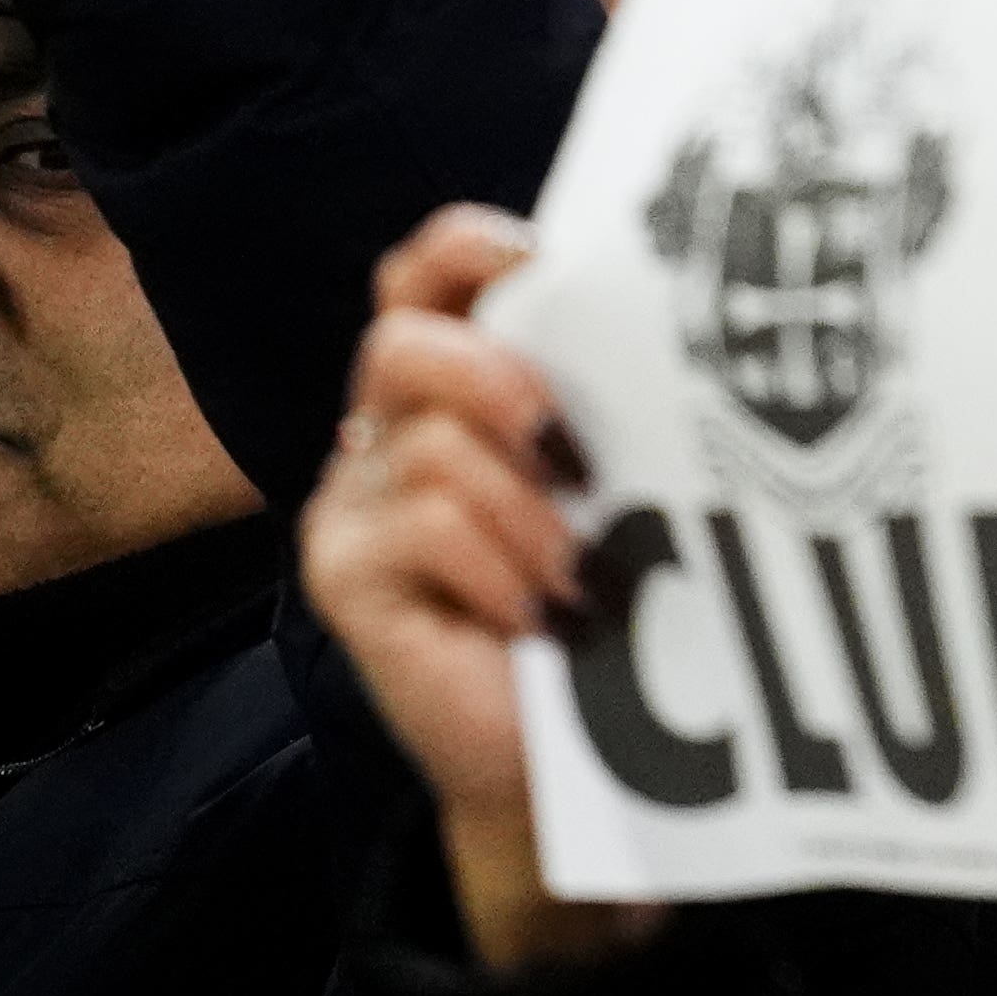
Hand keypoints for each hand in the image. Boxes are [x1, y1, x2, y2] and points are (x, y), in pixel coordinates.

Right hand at [307, 206, 651, 971]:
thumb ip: (594, 393)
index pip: (425, 273)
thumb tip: (655, 315)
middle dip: (494, 377)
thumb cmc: (597, 594)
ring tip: (573, 573)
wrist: (564, 747)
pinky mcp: (341, 573)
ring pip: (429, 446)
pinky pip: (422, 524)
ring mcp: (352, 498)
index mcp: (450, 381)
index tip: (545, 260)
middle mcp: (384, 426)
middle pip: (401, 340)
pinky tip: (536, 612)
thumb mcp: (607, 472)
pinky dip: (496, 564)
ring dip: (524, 511)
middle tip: (565, 447)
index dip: (472, 248)